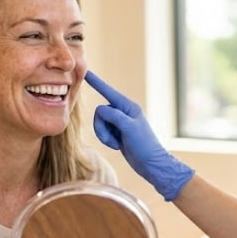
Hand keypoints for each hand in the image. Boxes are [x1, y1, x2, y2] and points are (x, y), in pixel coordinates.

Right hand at [85, 71, 194, 200]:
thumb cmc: (144, 145)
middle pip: (100, 112)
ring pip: (99, 123)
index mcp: (128, 107)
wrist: (151, 164)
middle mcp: (123, 112)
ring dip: (103, 135)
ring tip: (115, 144)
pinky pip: (103, 131)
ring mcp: (120, 123)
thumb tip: (101, 111)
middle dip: (101, 127)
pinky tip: (117, 146)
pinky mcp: (117, 132)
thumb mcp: (129, 128)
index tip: (86, 73)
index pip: (108, 91)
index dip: (96, 83)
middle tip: (111, 140)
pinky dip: (106, 139)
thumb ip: (114, 116)